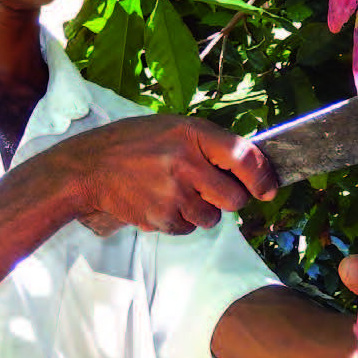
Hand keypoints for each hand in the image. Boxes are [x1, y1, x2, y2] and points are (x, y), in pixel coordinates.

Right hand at [50, 115, 277, 235]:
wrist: (89, 168)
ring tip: (177, 193)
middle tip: (212, 190)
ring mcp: (173, 193)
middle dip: (230, 199)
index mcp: (192, 134)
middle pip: (234, 198)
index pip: (244, 156)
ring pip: (213, 218)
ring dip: (203, 211)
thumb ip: (208, 145)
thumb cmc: (134, 144)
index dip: (263, 176)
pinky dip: (180, 221)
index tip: (268, 189)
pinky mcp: (161, 217)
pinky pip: (188, 228)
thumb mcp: (173, 129)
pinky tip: (161, 202)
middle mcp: (186, 163)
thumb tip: (250, 169)